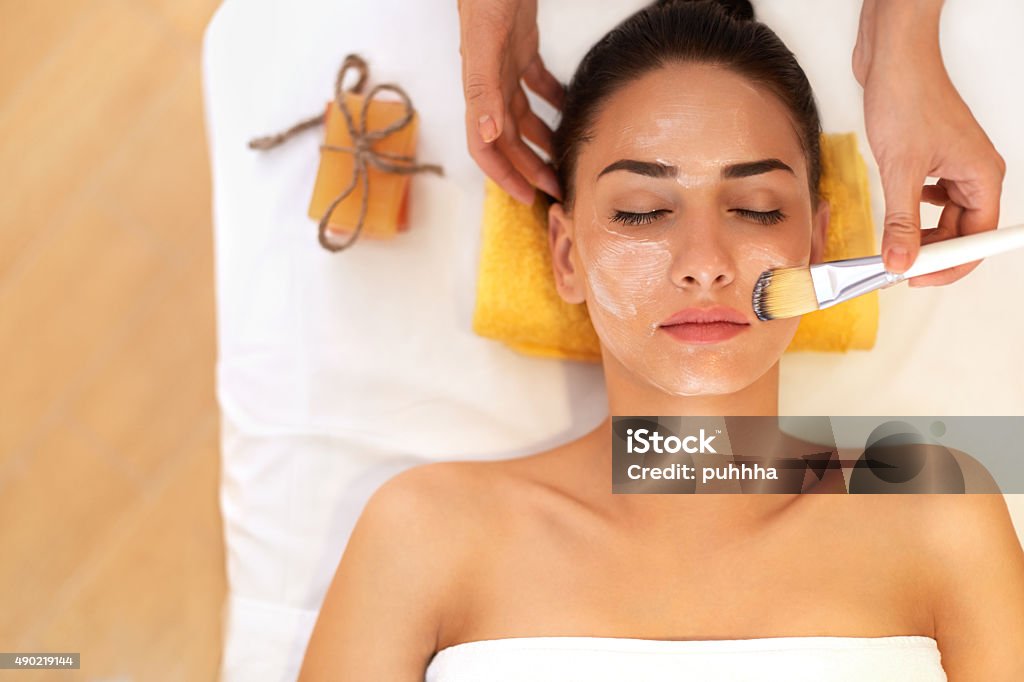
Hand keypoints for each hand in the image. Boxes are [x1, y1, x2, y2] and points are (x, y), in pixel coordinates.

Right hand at [457, 0, 564, 204]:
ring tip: (564, 158)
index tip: (528, 196)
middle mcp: (489, 84)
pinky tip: (569, 110)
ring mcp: (504, 67)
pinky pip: (536, 84)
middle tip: (557, 188)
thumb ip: (482, 89)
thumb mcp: (484, 43)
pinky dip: (551, 100)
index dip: (504, 175)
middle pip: (508, 140)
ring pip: (521, 116)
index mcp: (479, 91)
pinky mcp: (520, 48)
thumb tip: (489, 136)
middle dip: (529, 167)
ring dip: (541, 141)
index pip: (485, 147)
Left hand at [854, 1, 1005, 286]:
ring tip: (893, 243)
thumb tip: (900, 263)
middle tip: (896, 267)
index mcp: (981, 176)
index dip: (949, 266)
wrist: (893, 58)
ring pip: (944, 217)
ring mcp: (954, 164)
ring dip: (920, 233)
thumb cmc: (907, 97)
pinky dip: (914, 211)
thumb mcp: (901, 169)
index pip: (976, 240)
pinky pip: (931, 198)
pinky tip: (900, 209)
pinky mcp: (933, 157)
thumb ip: (901, 222)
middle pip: (961, 232)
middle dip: (930, 252)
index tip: (916, 279)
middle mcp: (975, 172)